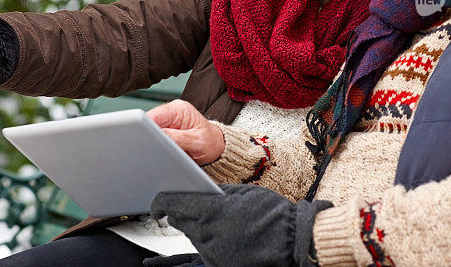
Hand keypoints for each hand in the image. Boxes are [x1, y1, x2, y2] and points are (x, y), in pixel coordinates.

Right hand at [147, 100, 224, 164]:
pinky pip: (153, 135)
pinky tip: (160, 149)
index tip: (143, 140)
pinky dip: (154, 143)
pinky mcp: (166, 129)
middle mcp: (171, 111)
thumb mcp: (196, 142)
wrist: (216, 146)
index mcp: (179, 109)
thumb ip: (176, 138)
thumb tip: (157, 136)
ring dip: (151, 140)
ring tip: (159, 150)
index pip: (154, 115)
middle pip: (148, 121)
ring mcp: (168, 120)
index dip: (145, 128)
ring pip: (149, 129)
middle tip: (151, 148)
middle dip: (147, 135)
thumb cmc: (210, 142)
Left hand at [151, 184, 331, 266]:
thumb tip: (197, 191)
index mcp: (211, 211)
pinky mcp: (218, 265)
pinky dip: (202, 246)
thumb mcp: (243, 193)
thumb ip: (216, 193)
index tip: (156, 204)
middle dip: (181, 213)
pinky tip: (201, 245)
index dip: (160, 202)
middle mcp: (207, 234)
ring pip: (192, 236)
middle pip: (180, 221)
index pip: (172, 204)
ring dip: (197, 227)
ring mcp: (212, 253)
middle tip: (190, 207)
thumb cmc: (273, 215)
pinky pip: (202, 253)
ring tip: (217, 221)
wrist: (294, 242)